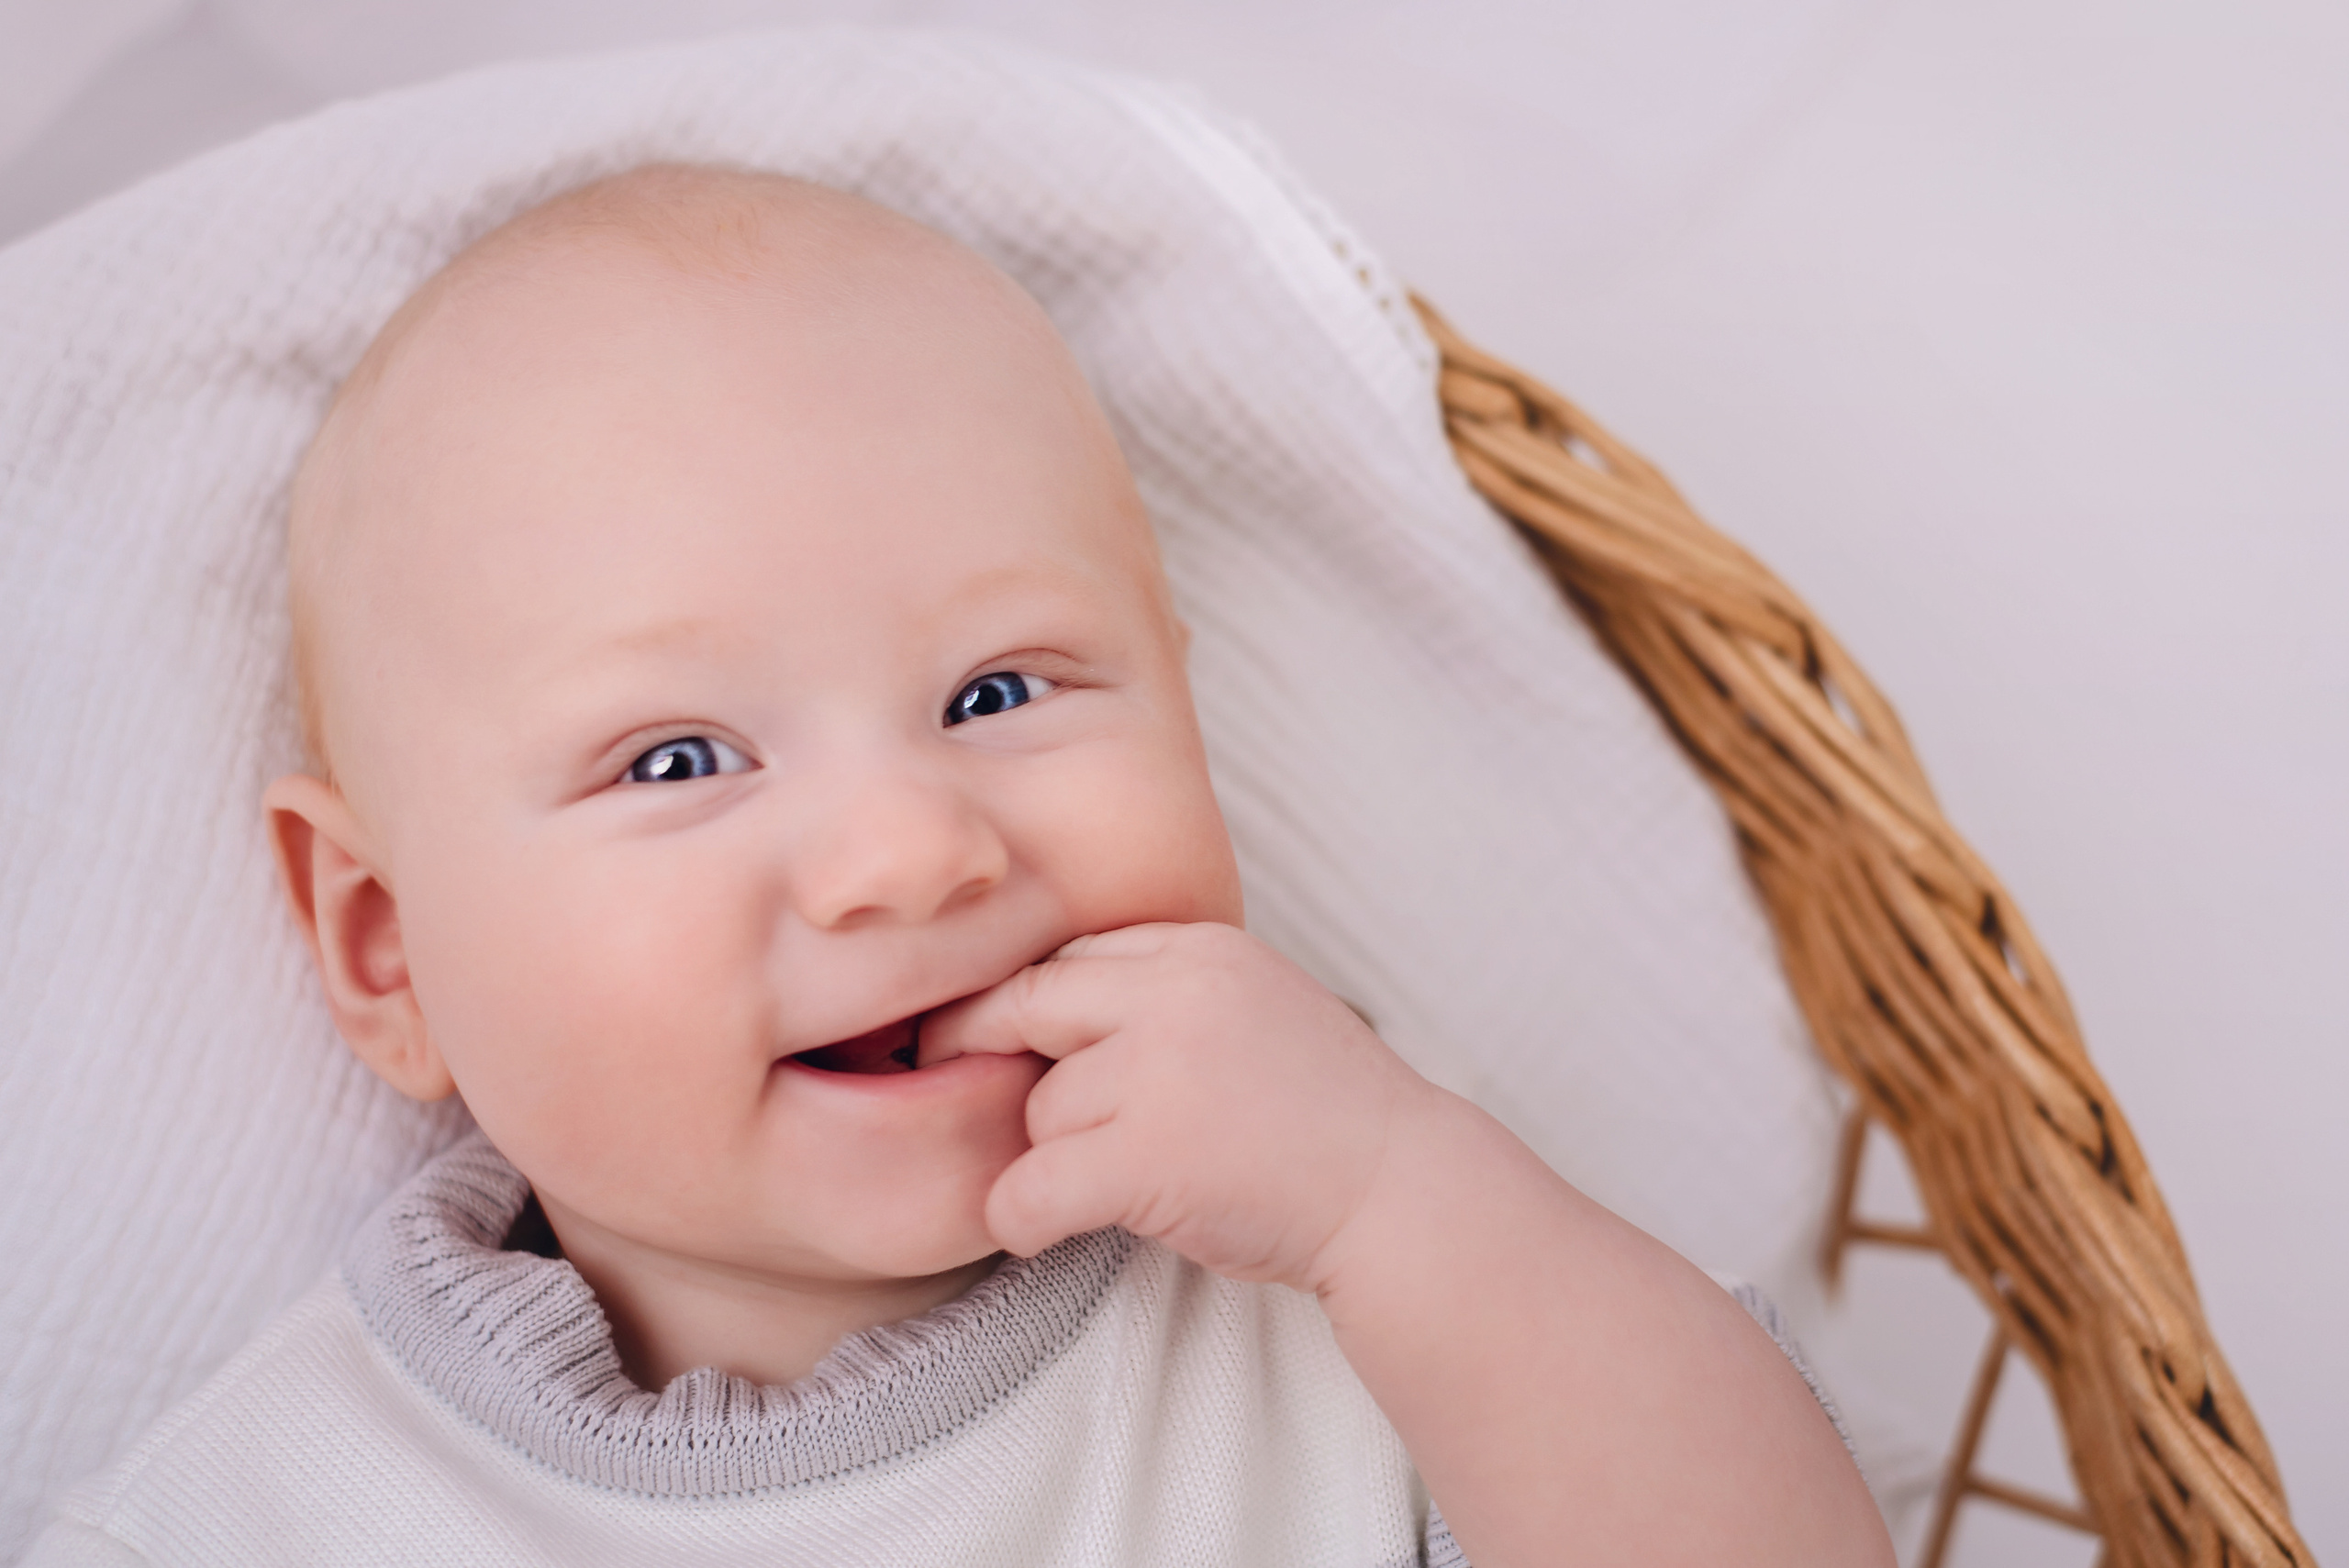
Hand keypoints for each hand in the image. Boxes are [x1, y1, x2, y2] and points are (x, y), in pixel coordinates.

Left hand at [918, 921, 1434, 1291]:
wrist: (1405, 1194)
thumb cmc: (1328, 1118)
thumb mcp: (1256, 1007)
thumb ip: (1168, 994)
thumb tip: (1045, 1010)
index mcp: (1203, 948)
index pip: (1072, 955)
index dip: (1025, 1003)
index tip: (997, 1039)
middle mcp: (1178, 992)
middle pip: (1026, 1005)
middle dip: (978, 1046)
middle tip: (949, 1081)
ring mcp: (1162, 1071)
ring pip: (1037, 1108)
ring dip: (1055, 1153)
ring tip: (1116, 1182)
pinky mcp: (1148, 1157)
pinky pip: (1030, 1187)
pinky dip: (1019, 1216)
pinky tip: (1038, 1228)